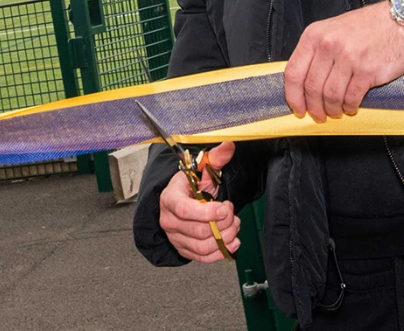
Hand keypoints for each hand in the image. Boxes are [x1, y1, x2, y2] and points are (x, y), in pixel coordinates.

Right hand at [158, 141, 241, 262]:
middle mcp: (168, 220)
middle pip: (198, 231)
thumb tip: (229, 145)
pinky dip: (221, 252)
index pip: (185, 210)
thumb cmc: (191, 186)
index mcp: (170, 198)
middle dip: (223, 224)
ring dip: (225, 237)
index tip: (226, 208)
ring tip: (234, 225)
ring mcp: (175, 237)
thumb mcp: (202, 170)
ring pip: (203, 246)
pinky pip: (203, 258)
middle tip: (232, 213)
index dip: (208, 213)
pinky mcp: (184, 250)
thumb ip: (216, 158)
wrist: (183, 200)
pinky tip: (232, 241)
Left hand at [284, 1, 403, 119]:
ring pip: (330, 95)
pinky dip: (349, 106)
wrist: (400, 20)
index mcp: (315, 35)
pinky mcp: (367, 70)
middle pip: (311, 87)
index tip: (298, 108)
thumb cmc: (367, 26)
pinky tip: (351, 106)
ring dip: (332, 109)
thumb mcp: (332, 29)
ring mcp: (348, 58)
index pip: (294, 72)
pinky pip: (351, 97)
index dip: (293, 96)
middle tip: (319, 115)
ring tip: (336, 112)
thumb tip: (303, 82)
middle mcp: (329, 45)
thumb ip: (316, 51)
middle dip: (314, 107)